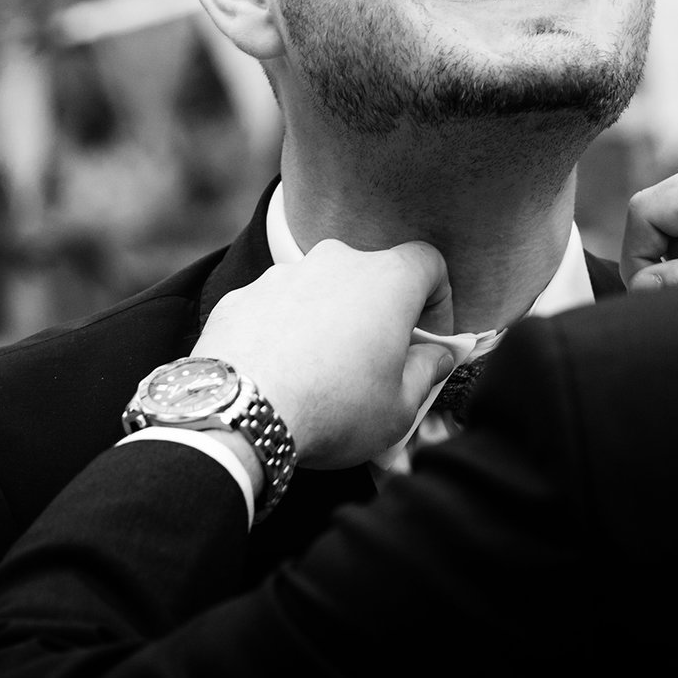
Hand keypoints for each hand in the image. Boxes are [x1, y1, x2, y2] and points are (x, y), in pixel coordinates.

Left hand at [192, 239, 459, 468]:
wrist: (239, 414)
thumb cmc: (332, 411)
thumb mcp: (400, 408)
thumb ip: (428, 373)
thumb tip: (438, 356)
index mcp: (386, 280)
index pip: (429, 264)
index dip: (437, 300)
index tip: (427, 341)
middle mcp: (334, 262)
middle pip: (371, 278)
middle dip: (378, 316)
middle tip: (374, 366)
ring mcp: (283, 275)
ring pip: (320, 291)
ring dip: (328, 323)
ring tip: (320, 377)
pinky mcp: (242, 296)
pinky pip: (276, 308)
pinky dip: (284, 332)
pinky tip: (279, 375)